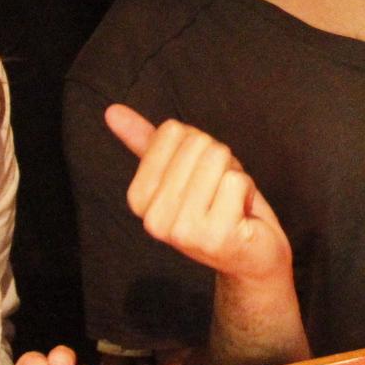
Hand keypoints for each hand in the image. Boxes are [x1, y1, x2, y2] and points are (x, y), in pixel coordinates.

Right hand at [104, 104, 291, 283]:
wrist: (252, 254)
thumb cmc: (217, 205)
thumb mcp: (181, 170)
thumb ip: (146, 142)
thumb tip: (112, 110)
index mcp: (138, 199)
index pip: (171, 132)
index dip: (196, 147)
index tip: (201, 177)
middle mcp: (153, 220)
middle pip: (198, 143)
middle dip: (218, 161)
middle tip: (218, 193)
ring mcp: (182, 232)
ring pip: (217, 158)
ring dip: (234, 175)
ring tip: (228, 202)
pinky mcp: (216, 237)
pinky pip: (237, 180)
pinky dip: (246, 191)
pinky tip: (241, 216)